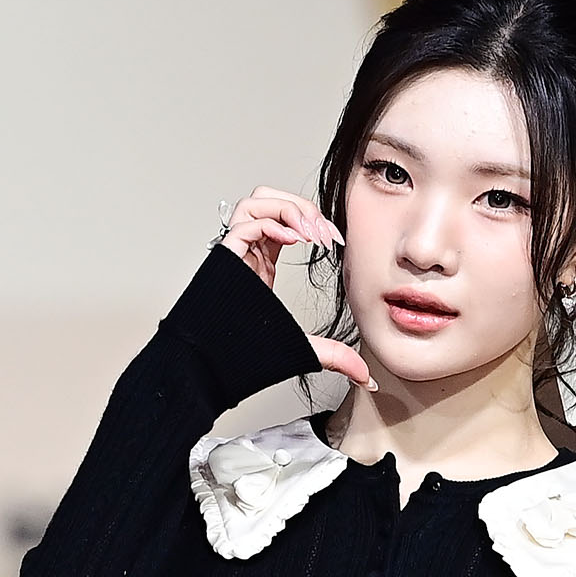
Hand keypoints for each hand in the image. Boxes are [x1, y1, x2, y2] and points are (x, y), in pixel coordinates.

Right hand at [220, 186, 374, 389]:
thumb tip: (365, 376)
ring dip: (288, 208)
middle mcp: (247, 253)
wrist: (210, 369)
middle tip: (324, 233)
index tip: (334, 240)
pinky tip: (293, 241)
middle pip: (268, 200)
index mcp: (260, 263)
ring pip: (256, 201)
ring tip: (309, 233)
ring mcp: (235, 254)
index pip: (285, 221)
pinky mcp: (225, 258)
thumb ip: (334, 356)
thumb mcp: (303, 349)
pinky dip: (272, 222)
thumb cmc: (243, 357)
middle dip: (301, 206)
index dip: (312, 221)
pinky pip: (245, 221)